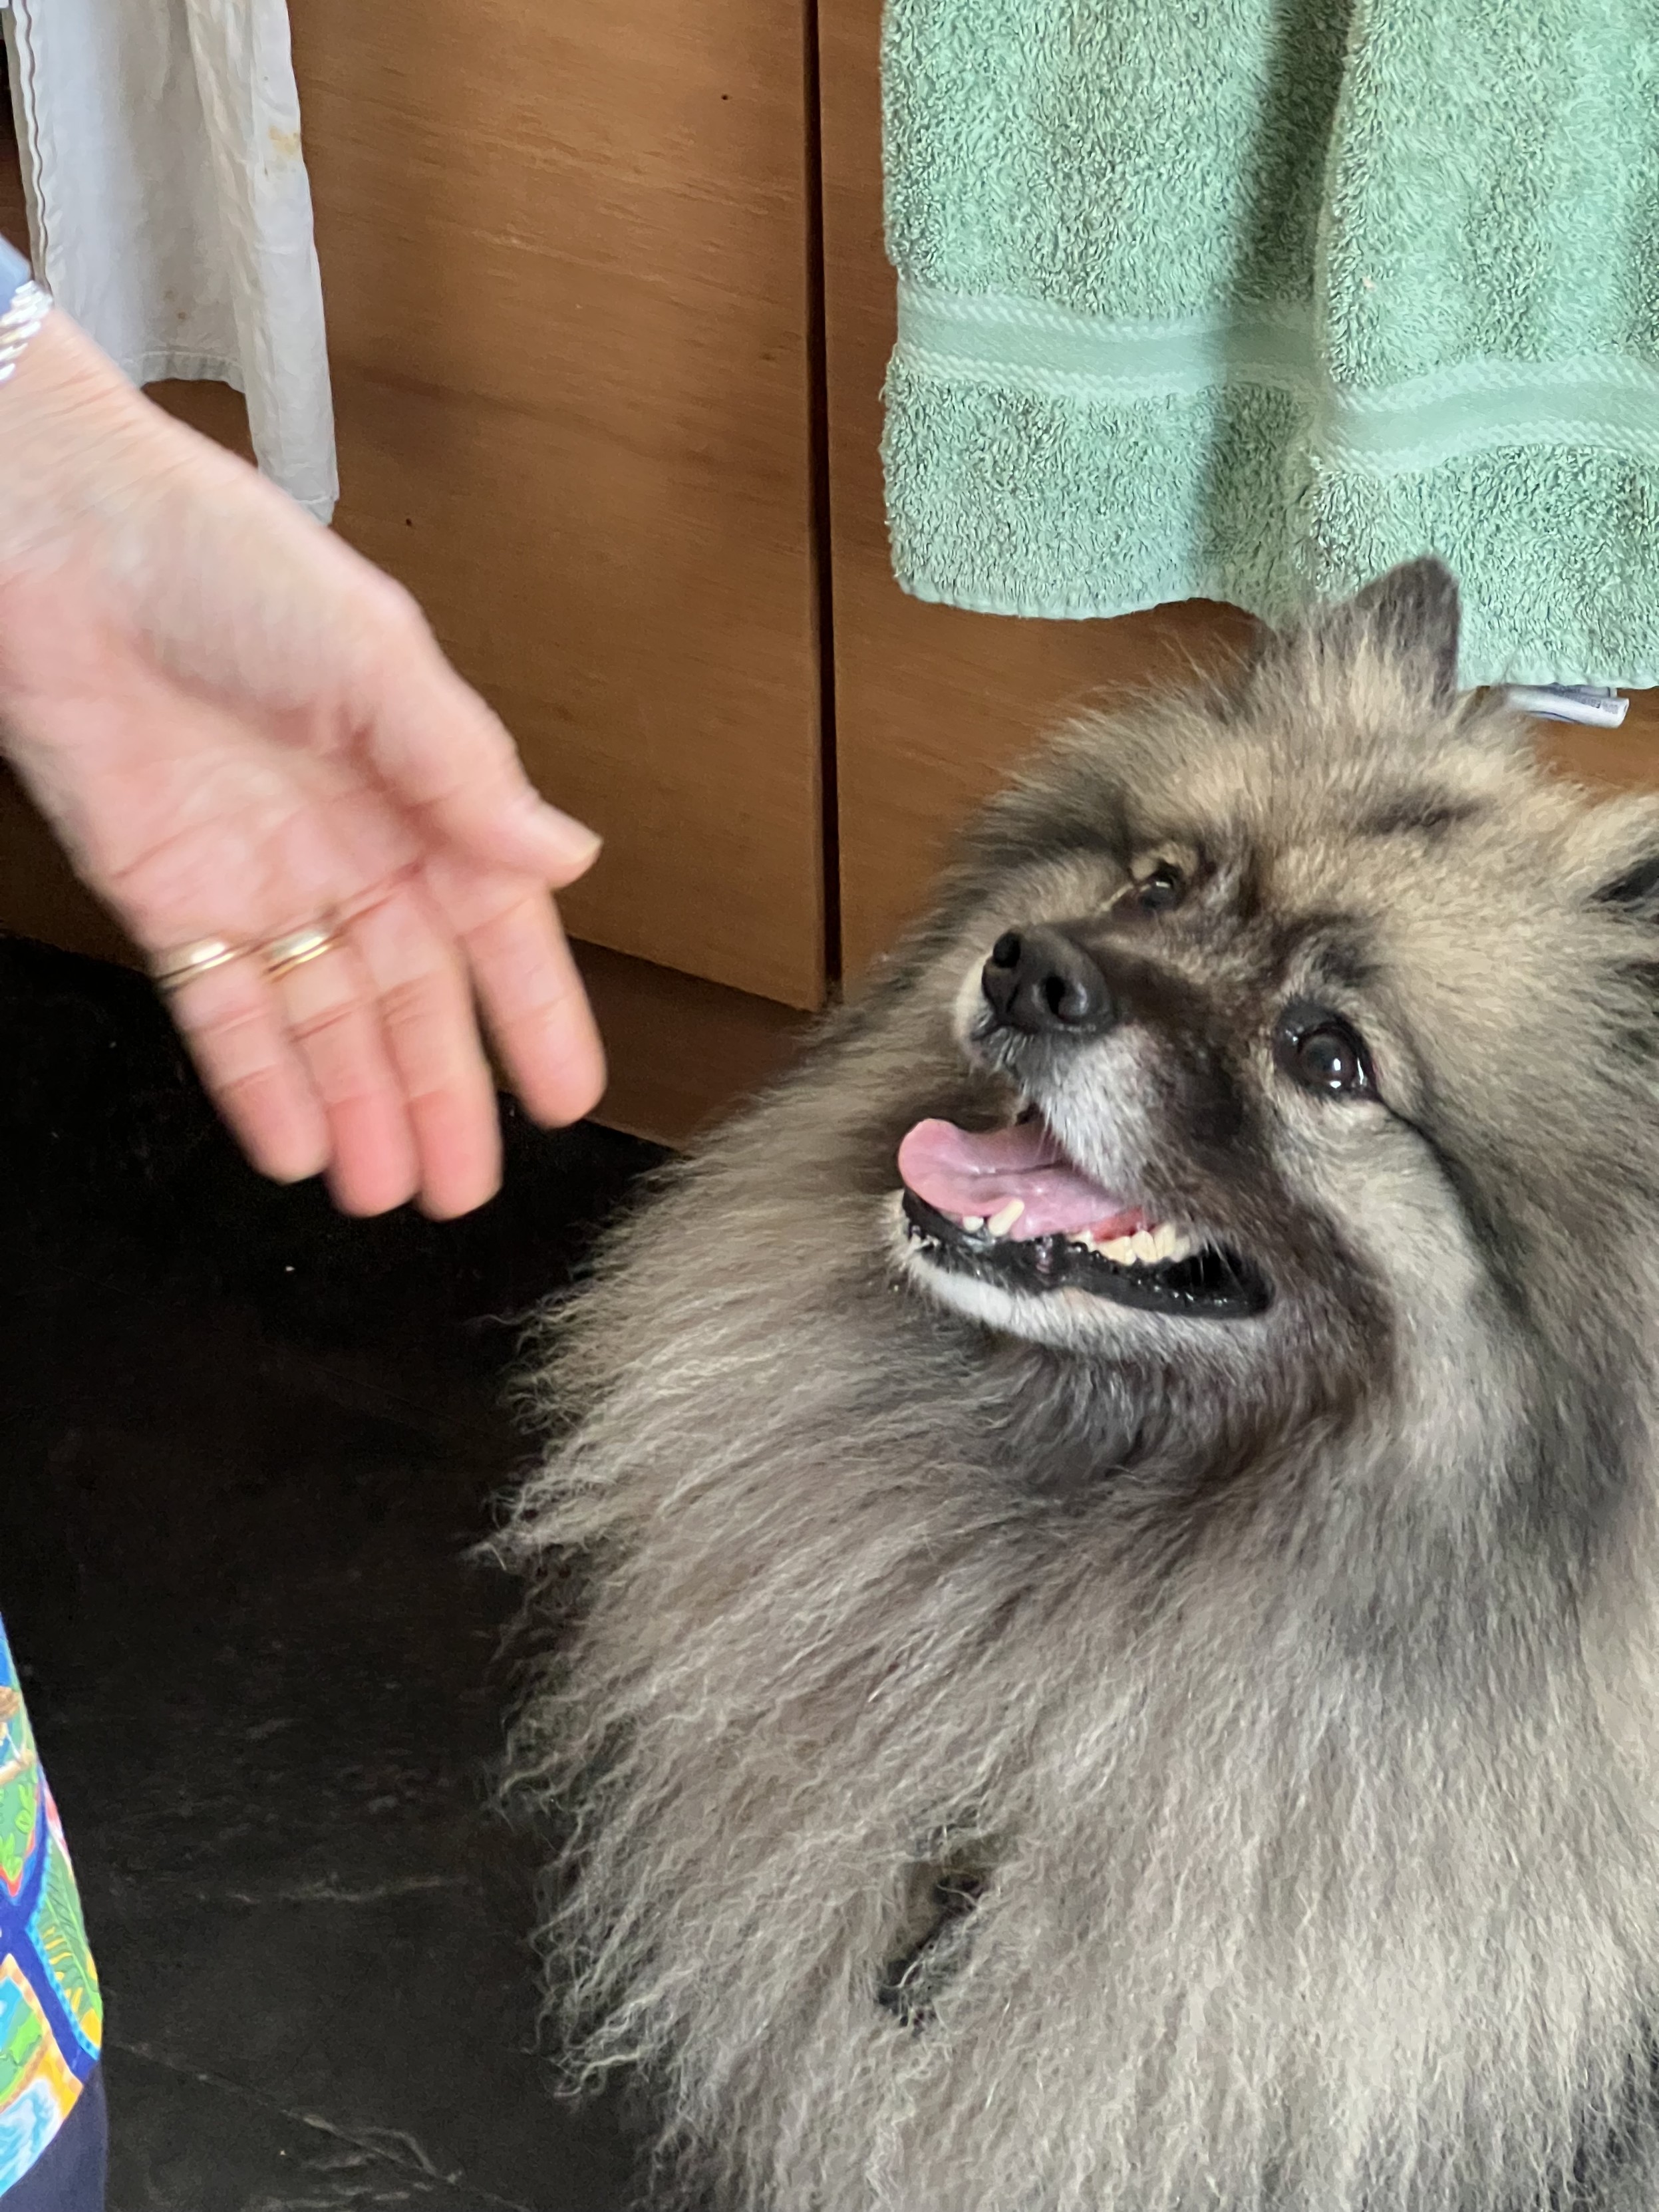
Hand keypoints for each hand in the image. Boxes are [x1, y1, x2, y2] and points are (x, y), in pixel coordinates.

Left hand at [0, 309, 604, 1218]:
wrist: (57, 538)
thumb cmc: (222, 563)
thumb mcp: (374, 659)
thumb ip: (464, 772)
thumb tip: (563, 858)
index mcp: (418, 789)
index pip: (495, 928)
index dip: (531, 1016)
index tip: (564, 1099)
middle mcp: (348, 847)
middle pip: (409, 998)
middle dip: (439, 1095)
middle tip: (464, 1189)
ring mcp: (260, 881)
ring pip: (321, 1022)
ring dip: (354, 1106)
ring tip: (384, 1192)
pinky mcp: (167, 901)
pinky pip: (220, 1011)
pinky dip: (254, 1080)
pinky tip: (290, 1145)